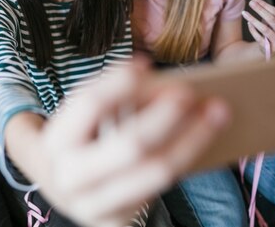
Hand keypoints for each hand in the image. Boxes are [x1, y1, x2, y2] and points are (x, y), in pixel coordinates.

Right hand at [31, 60, 229, 226]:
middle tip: (190, 92)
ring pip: (157, 171)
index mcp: (56, 142)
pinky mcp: (120, 221)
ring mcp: (96, 205)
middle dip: (166, 115)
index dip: (119, 82)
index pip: (89, 105)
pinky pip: (164, 186)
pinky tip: (203, 134)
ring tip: (217, 112)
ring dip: (194, 138)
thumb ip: (112, 97)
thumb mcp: (81, 115)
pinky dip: (187, 156)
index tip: (145, 62)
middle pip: (131, 144)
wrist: (58, 185)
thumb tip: (162, 84)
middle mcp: (71, 178)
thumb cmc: (78, 138)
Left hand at [241, 0, 274, 54]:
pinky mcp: (269, 49)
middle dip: (260, 10)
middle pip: (271, 19)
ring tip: (244, 13)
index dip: (265, 5)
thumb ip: (266, 12)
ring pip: (265, 29)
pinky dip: (253, 30)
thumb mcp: (270, 22)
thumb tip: (255, 1)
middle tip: (250, 3)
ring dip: (253, 19)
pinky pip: (259, 38)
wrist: (267, 48)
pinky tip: (248, 23)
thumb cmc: (269, 30)